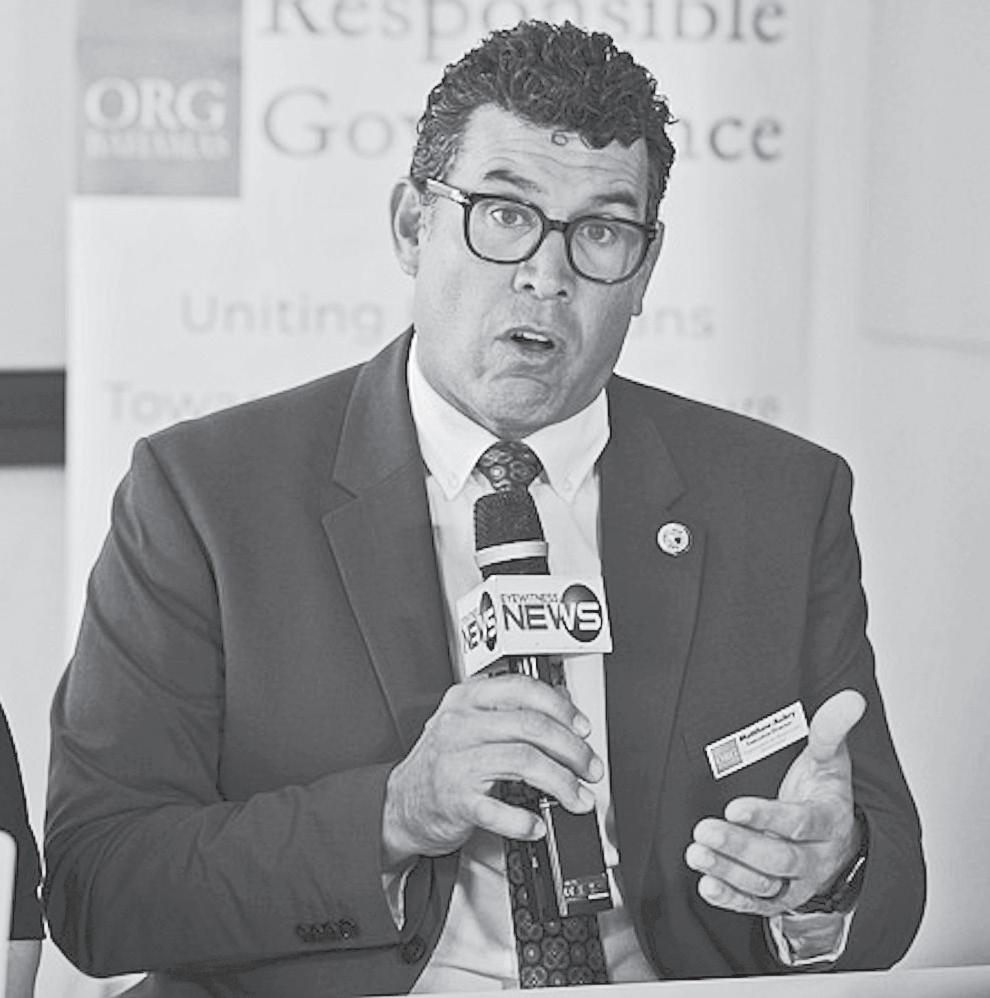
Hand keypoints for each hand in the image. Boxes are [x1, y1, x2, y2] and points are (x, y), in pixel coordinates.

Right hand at [382, 674, 602, 868]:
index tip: (583, 728)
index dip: (562, 708)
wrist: (400, 804)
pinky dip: (525, 821)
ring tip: (577, 798)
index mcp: (467, 698)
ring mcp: (456, 762)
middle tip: (590, 768)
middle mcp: (460, 724)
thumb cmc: (442, 761)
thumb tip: (565, 708)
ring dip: (562, 783)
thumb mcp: (470, 723)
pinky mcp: (455, 801)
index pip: (523, 690)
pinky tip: (537, 825)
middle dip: (572, 750)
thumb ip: (511, 711)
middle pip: (532, 727)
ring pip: (524, 761)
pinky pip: (499, 810)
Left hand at [684, 689, 865, 915]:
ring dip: (728, 871)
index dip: (767, 818)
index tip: (734, 807)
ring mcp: (798, 881)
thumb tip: (850, 698)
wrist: (839, 838)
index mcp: (828, 820)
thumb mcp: (830, 758)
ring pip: (765, 884)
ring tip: (697, 853)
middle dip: (739, 845)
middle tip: (704, 830)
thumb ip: (832, 729)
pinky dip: (732, 899)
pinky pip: (757, 905)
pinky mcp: (781, 898)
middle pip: (778, 858)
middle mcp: (816, 856)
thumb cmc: (825, 791)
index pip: (799, 823)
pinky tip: (707, 886)